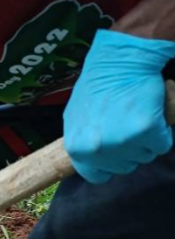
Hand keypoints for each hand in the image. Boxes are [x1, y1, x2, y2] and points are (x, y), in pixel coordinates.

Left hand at [65, 30, 174, 183]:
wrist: (119, 62)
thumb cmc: (97, 86)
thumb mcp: (76, 118)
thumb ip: (82, 141)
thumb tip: (91, 156)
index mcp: (77, 148)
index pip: (95, 176)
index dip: (108, 166)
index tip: (114, 153)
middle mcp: (97, 149)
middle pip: (124, 166)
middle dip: (129, 150)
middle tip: (127, 126)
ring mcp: (122, 141)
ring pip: (145, 156)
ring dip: (145, 141)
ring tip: (136, 117)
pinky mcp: (146, 131)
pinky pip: (162, 144)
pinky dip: (162, 132)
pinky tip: (151, 115)